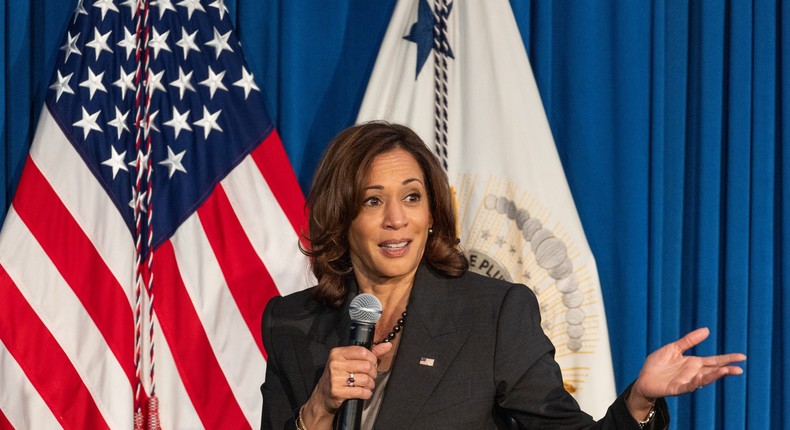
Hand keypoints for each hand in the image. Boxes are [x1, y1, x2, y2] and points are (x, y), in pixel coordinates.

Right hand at [301, 342, 392, 428]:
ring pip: (365, 379)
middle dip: (373, 373)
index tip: (372, 364)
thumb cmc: (339, 376)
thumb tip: (387, 345)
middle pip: (366, 366)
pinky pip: (360, 391)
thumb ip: (370, 352)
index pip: (363, 352)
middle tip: (370, 376)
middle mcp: (335, 363)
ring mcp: (335, 378)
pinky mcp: (337, 391)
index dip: (372, 359)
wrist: (324, 395)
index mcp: (338, 353)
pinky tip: (364, 392)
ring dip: (370, 384)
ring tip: (367, 385)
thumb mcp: (350, 360)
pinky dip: (366, 393)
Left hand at [627, 328, 745, 418]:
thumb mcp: (673, 348)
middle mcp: (693, 373)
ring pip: (703, 379)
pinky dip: (695, 382)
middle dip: (726, 369)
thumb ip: (689, 340)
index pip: (714, 360)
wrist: (643, 378)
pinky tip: (701, 378)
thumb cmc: (658, 364)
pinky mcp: (676, 388)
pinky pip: (688, 386)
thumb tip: (706, 330)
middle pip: (712, 370)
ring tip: (726, 371)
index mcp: (693, 363)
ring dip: (714, 376)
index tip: (742, 357)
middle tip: (739, 368)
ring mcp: (686, 381)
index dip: (727, 359)